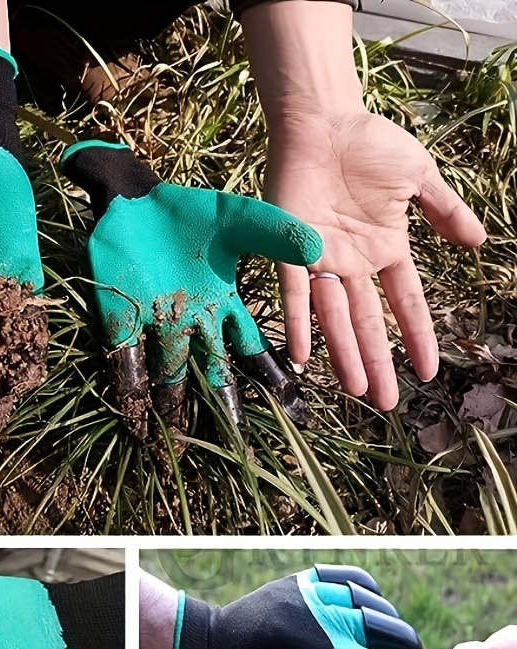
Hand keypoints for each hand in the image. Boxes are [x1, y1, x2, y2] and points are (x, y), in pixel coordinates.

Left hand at [61, 140, 322, 436]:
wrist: (136, 200)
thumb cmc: (190, 212)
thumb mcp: (238, 217)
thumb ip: (273, 232)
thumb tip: (318, 248)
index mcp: (224, 306)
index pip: (251, 351)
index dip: (271, 380)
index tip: (294, 411)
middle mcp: (193, 324)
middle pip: (211, 374)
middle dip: (223, 408)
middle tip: (236, 447)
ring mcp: (156, 324)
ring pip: (169, 373)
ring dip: (174, 405)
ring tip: (179, 443)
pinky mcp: (121, 317)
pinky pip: (125, 355)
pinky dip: (129, 381)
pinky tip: (133, 410)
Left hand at [265, 111, 485, 408]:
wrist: (324, 122)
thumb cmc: (370, 145)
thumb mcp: (419, 177)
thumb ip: (445, 211)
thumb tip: (480, 244)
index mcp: (386, 250)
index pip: (406, 303)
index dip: (417, 337)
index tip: (427, 371)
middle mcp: (354, 264)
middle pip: (368, 323)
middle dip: (377, 362)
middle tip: (385, 403)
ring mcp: (322, 260)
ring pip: (334, 317)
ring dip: (344, 354)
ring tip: (356, 390)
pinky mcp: (290, 248)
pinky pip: (294, 293)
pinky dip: (299, 323)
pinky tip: (305, 356)